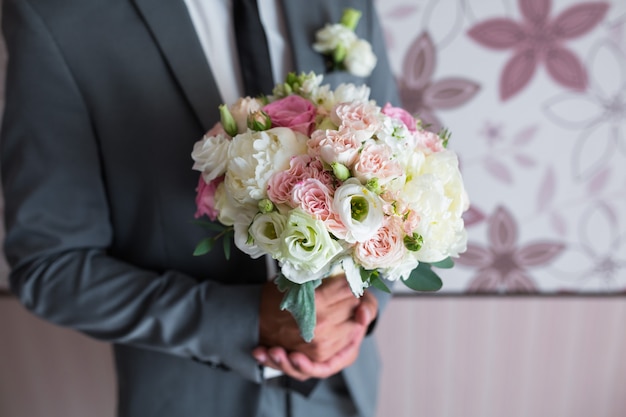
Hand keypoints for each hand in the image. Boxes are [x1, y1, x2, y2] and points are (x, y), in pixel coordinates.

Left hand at [254, 287, 377, 380]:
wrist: (331, 297)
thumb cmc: (349, 301)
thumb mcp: (362, 302)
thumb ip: (367, 307)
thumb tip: (363, 314)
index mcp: (344, 352)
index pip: (328, 365)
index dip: (311, 365)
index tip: (296, 356)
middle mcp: (327, 359)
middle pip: (307, 370)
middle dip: (290, 365)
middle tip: (276, 353)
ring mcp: (310, 358)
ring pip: (293, 369)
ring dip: (279, 362)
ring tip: (269, 352)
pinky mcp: (296, 353)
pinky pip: (282, 362)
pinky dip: (269, 358)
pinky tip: (259, 351)